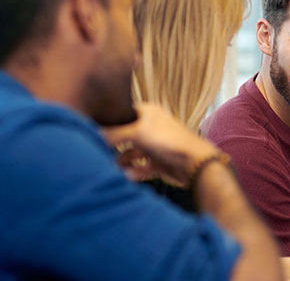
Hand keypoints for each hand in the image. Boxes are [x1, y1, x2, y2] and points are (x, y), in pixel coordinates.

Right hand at [103, 103, 220, 184]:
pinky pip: (141, 168)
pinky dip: (133, 173)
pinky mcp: (159, 162)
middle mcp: (151, 127)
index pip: (124, 113)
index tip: (94, 130)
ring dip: (121, 162)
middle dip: (113, 145)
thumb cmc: (170, 141)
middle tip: (99, 152)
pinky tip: (125, 177)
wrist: (194, 163)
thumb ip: (114, 134)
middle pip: (125, 135)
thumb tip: (94, 135)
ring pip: (132, 154)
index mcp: (149, 113)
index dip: (110, 122)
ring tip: (110, 168)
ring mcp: (155, 145)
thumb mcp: (138, 132)